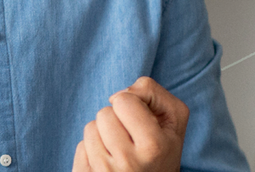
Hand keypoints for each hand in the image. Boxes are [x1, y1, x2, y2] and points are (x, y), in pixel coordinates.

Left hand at [73, 76, 189, 171]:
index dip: (132, 104)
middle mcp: (129, 162)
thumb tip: (114, 97)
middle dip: (117, 120)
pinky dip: (94, 149)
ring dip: (104, 134)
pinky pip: (81, 146)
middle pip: (104, 114)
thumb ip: (151, 91)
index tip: (142, 122)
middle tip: (132, 138)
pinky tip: (111, 161)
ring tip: (122, 150)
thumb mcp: (173, 118)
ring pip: (90, 128)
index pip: (124, 100)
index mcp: (153, 146)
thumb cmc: (164, 148)